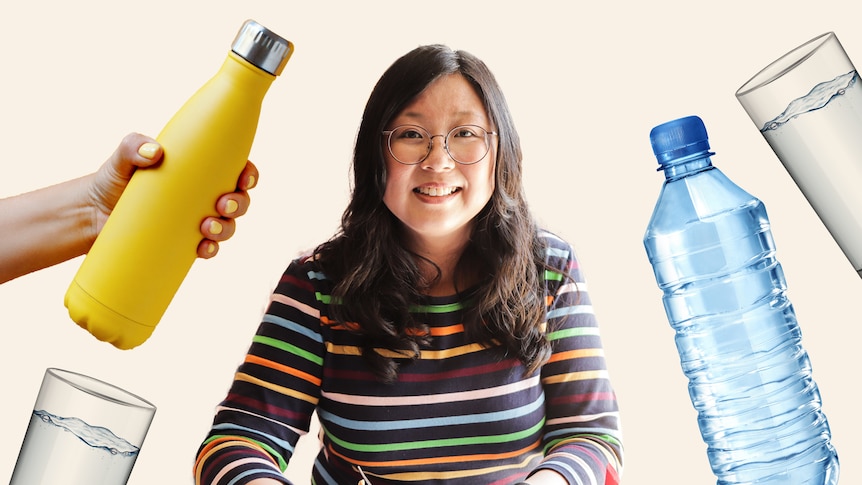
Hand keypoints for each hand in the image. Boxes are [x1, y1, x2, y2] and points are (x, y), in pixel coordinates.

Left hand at [89, 132, 258, 258]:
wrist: (92, 214)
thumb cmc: (112, 181)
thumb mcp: (122, 158)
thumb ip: (133, 146)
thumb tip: (153, 151)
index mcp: (197, 172)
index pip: (234, 170)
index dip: (248, 175)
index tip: (243, 178)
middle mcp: (201, 197)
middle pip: (238, 200)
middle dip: (239, 204)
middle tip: (222, 204)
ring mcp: (194, 222)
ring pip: (228, 226)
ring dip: (226, 228)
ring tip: (207, 227)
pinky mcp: (183, 244)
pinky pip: (209, 248)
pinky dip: (211, 249)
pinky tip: (203, 248)